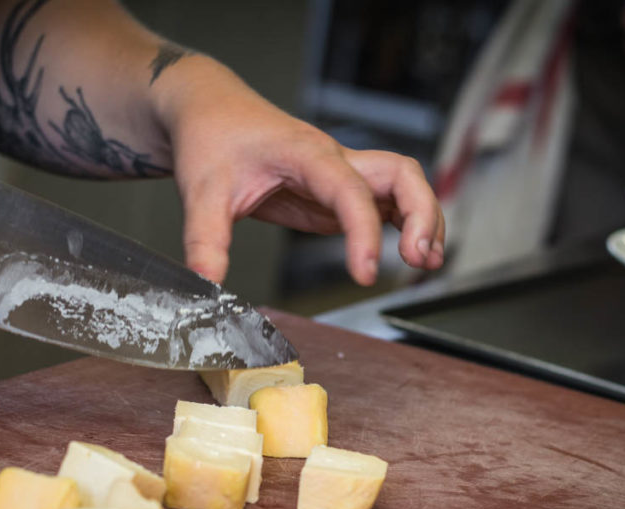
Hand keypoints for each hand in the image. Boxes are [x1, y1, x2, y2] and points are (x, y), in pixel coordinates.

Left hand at [163, 63, 443, 285]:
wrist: (208, 109)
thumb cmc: (211, 138)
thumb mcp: (200, 192)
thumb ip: (205, 240)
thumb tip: (207, 284)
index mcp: (304, 154)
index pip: (349, 191)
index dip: (364, 233)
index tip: (366, 273)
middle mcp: (333, 159)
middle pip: (401, 173)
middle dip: (421, 214)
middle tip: (417, 260)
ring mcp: (340, 174)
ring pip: (403, 184)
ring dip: (424, 219)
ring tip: (424, 262)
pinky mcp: (336, 191)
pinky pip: (386, 201)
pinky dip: (406, 223)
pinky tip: (408, 252)